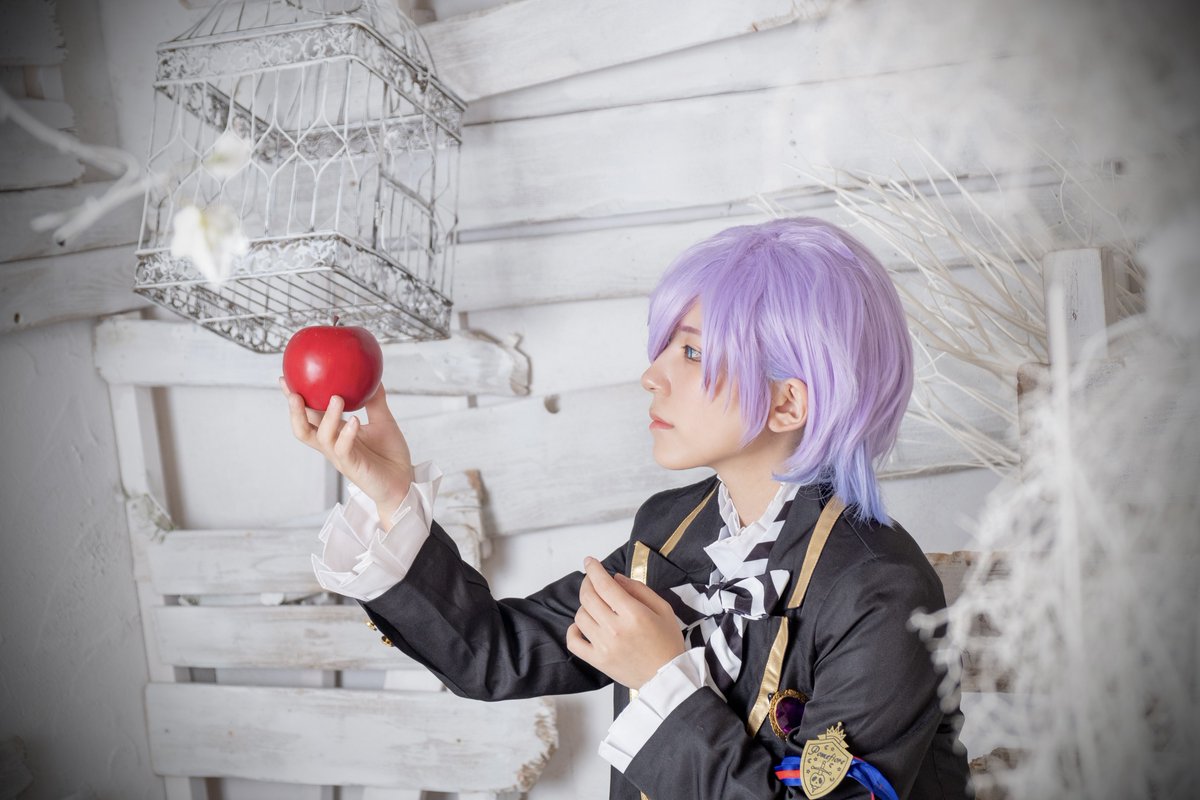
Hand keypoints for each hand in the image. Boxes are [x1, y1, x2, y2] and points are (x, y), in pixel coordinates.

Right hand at [281, 377, 413, 520]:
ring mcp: (340, 457)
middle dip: (295, 411)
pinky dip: (347, 434)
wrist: (403, 481)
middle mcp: (333, 445)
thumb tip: (372, 377)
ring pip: (321, 438)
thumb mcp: (383, 421)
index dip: (296, 398)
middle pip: (303, 429)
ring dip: (327, 416)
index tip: (286, 377)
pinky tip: (354, 420)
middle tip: (294, 392)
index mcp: (336, 433)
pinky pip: (343, 449)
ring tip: (336, 398)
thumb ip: (375, 401)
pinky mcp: (352, 467)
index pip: (310, 414)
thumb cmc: (390, 454)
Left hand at [566, 556, 685, 688]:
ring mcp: (604, 646)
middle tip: (592, 579)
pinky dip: (573, 630)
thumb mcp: (663, 609)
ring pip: (580, 616)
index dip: (594, 569)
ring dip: (585, 605)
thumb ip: (639, 590)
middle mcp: (615, 629)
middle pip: (589, 597)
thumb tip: (615, 578)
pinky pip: (574, 642)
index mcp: (633, 614)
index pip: (604, 585)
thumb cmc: (668, 642)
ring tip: (596, 605)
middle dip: (587, 583)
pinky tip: (582, 625)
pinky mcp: (598, 661)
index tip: (590, 561)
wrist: (667, 677)